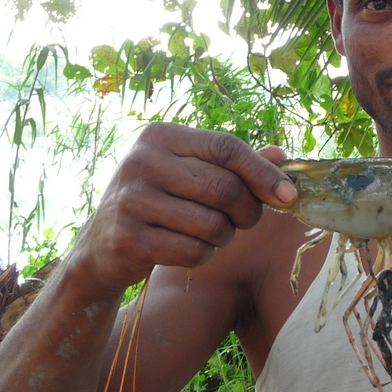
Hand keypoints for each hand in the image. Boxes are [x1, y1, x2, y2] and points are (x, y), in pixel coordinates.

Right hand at [68, 123, 297, 296]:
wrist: (102, 245)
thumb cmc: (161, 202)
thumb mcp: (190, 173)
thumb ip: (234, 163)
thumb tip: (282, 156)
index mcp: (161, 136)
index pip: (227, 148)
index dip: (264, 173)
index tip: (289, 196)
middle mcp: (141, 161)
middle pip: (225, 188)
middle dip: (248, 212)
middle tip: (244, 221)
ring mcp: (131, 199)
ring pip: (213, 224)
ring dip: (224, 237)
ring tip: (210, 233)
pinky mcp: (128, 238)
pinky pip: (193, 251)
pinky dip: (203, 255)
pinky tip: (188, 249)